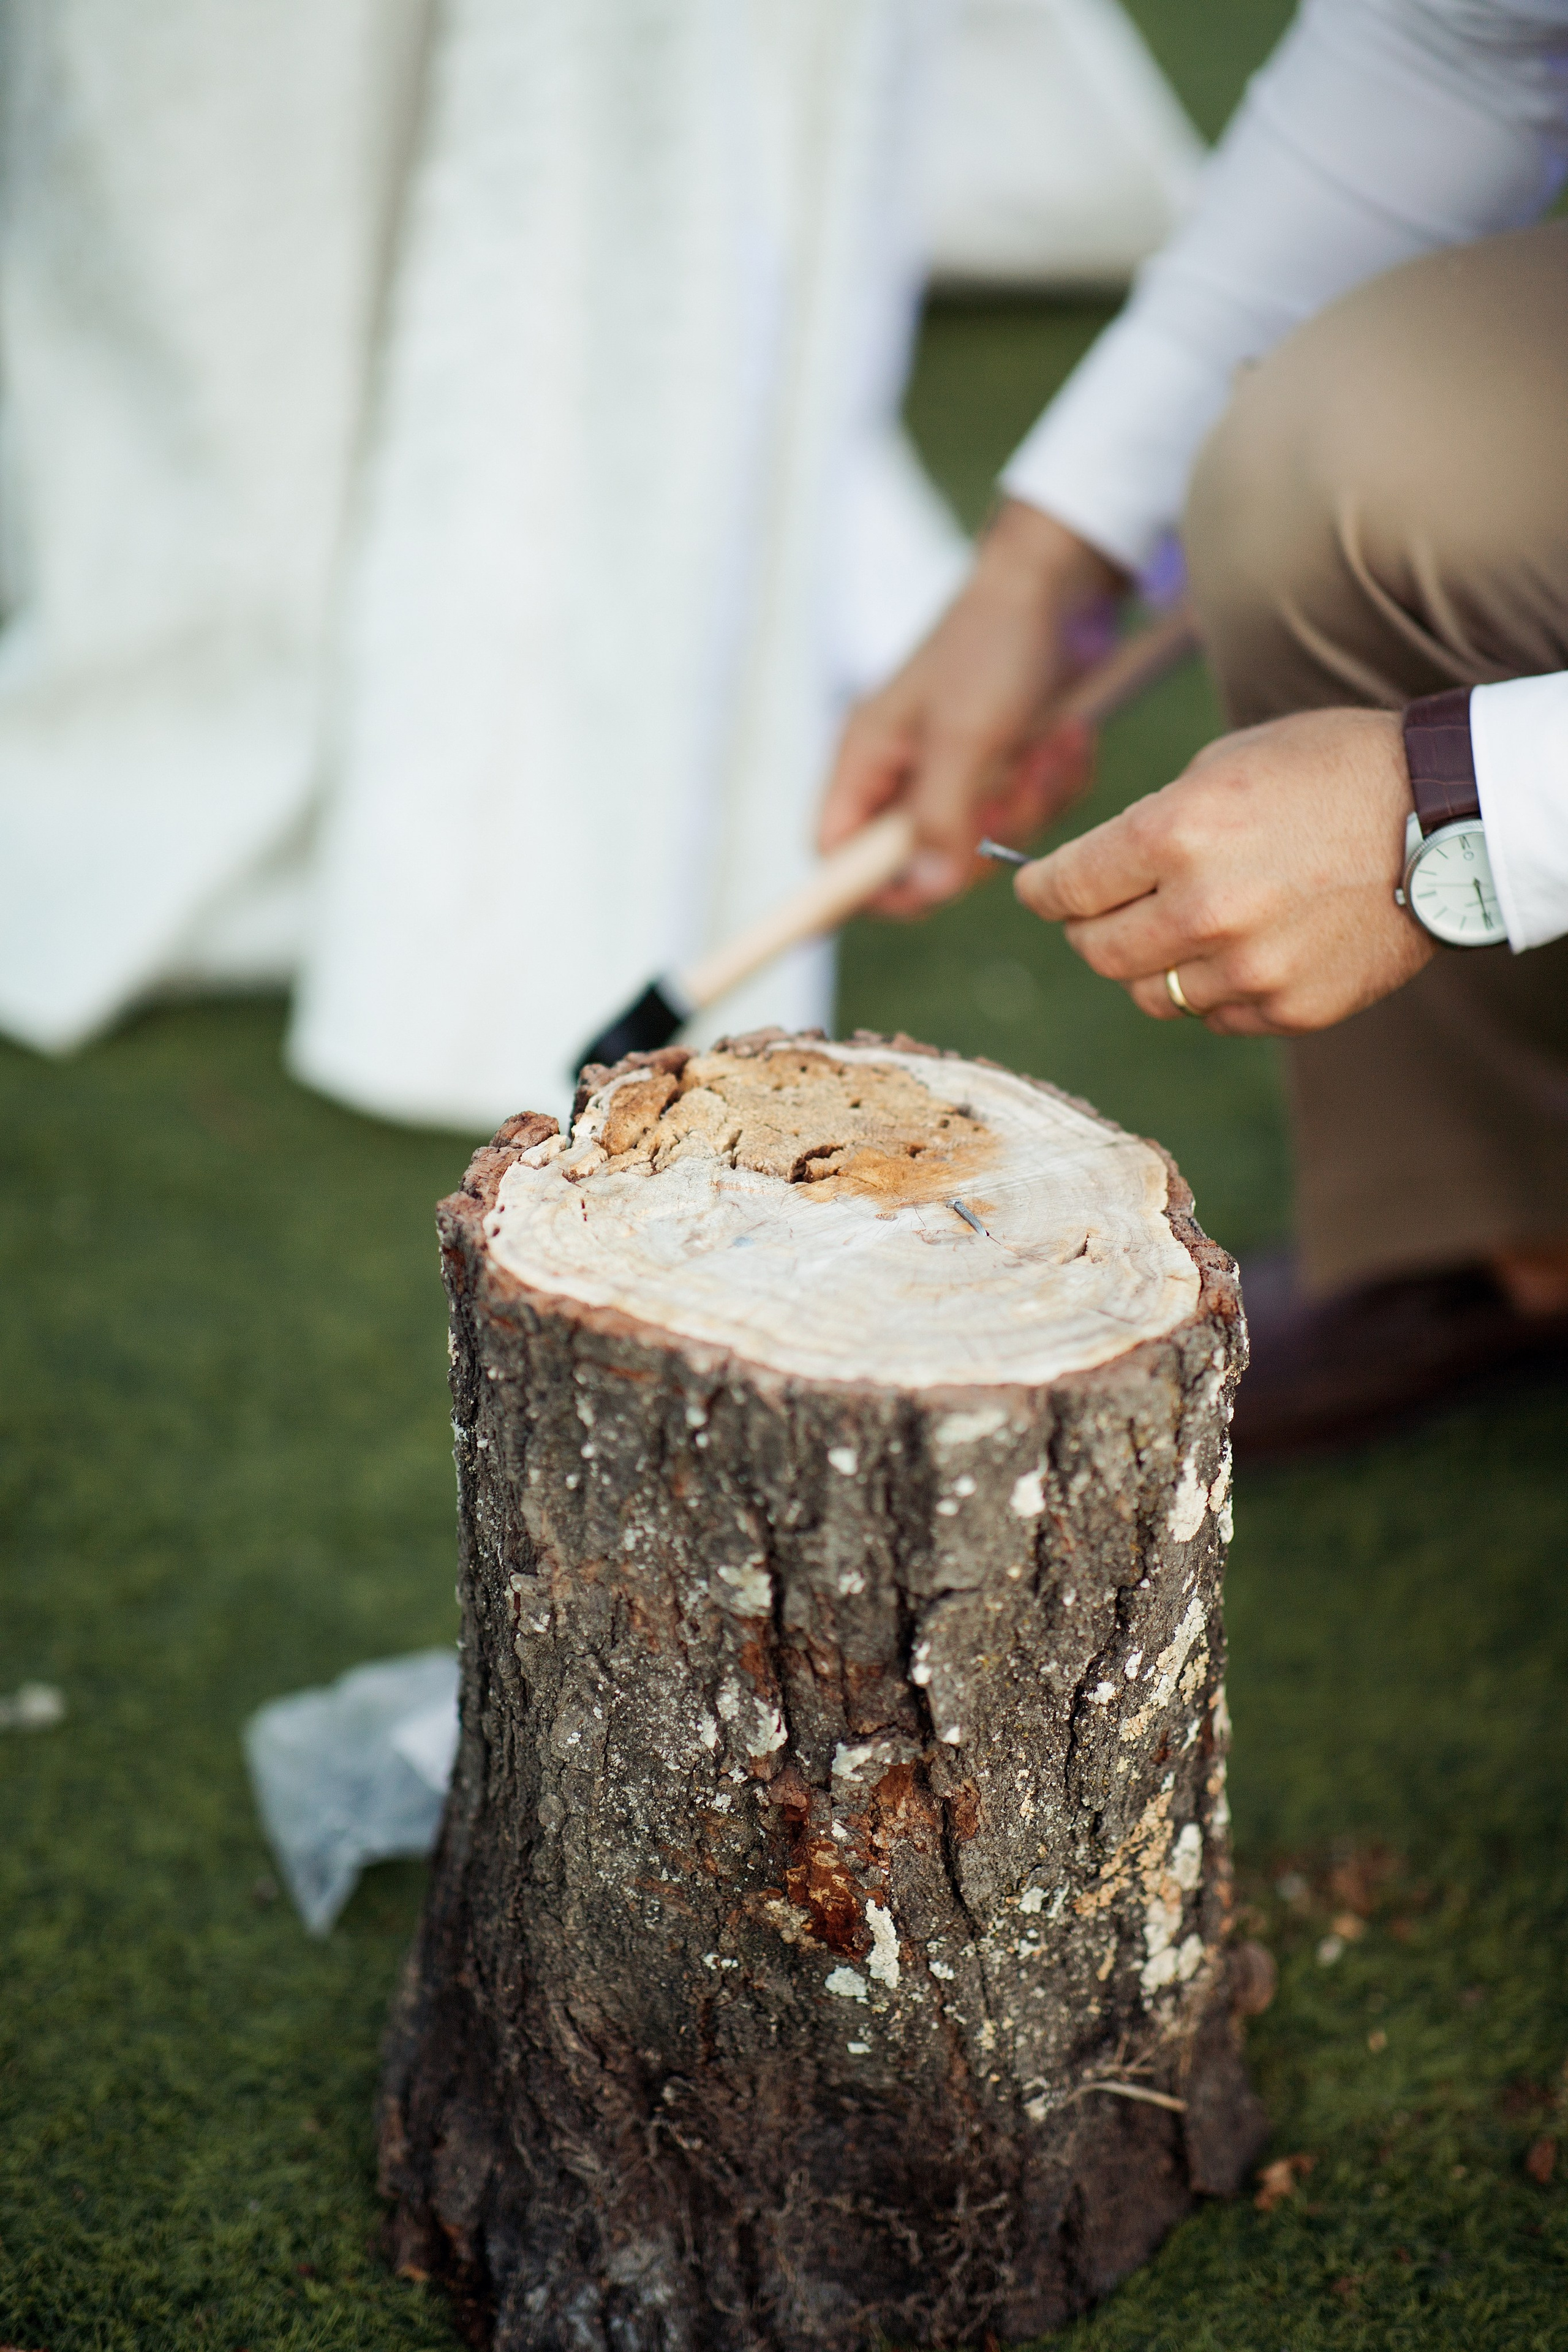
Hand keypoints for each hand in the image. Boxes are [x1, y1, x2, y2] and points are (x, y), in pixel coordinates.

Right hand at [818, 501, 1124, 915]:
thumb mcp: (967, 733)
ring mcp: (958, 772)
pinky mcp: (1006, 767)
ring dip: (1031, 802)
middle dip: (982, 835)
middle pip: (924, 861)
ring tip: (1053, 745)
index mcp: (868, 759)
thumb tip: (926, 893)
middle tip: (1015, 785)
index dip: (866, 886)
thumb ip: (940, 817)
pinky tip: (1069, 739)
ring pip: (986, 841)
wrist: (1061, 580)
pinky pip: (1029, 812)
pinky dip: (1056, 782)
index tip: (929, 893)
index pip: (836, 852)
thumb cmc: (996, 641)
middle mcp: (905, 773)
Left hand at [1014, 707, 1434, 1033]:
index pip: (1064, 888)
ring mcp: (1249, 968)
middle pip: (1097, 953)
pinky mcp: (1290, 1008)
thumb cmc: (1330, 770)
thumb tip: (1092, 876)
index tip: (1038, 891)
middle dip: (1088, 931)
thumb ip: (1150, 825)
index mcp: (1174, 834)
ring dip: (1154, 966)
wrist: (1445, 814)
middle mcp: (1203, 909)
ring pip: (1153, 995)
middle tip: (1101, 914)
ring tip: (1189, 928)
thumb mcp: (1225, 765)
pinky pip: (1216, 1016)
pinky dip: (1215, 989)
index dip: (1040, 891)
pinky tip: (1248, 947)